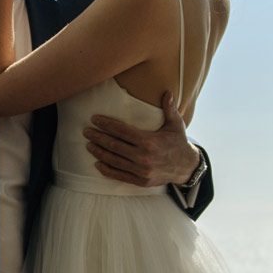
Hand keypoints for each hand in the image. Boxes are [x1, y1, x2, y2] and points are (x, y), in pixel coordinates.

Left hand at [84, 91, 200, 187]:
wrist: (187, 168)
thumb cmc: (178, 143)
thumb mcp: (176, 124)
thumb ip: (169, 108)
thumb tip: (167, 91)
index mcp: (149, 141)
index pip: (122, 131)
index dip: (106, 124)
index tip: (95, 119)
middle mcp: (143, 156)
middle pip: (114, 145)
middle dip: (98, 137)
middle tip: (86, 131)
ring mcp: (141, 170)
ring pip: (114, 160)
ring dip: (99, 152)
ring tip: (88, 145)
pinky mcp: (140, 181)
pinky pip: (119, 175)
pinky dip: (107, 170)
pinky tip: (98, 163)